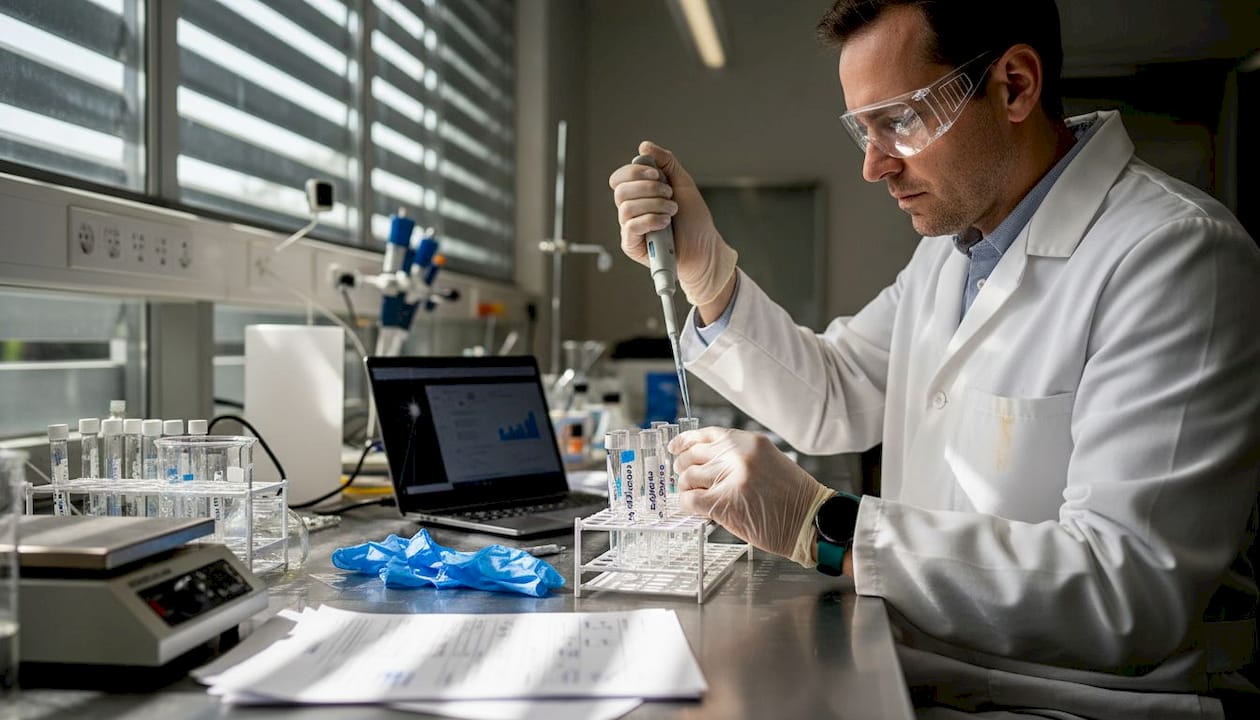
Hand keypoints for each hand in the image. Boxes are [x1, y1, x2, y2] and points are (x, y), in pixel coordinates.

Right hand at [608, 141, 737, 307]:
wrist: (705, 247)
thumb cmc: (694, 219)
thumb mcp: (683, 183)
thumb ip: (666, 163)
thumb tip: (644, 146)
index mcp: (639, 194)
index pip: (620, 178)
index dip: (634, 172)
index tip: (657, 175)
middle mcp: (631, 210)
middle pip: (620, 191)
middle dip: (649, 188)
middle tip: (670, 194)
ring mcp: (630, 228)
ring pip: (626, 208)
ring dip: (655, 205)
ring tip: (672, 211)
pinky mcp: (632, 245)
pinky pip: (631, 227)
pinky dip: (651, 220)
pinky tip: (665, 223)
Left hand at [670, 427, 833, 565]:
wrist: (811, 521)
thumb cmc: (794, 497)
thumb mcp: (769, 462)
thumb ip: (740, 457)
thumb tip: (708, 461)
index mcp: (749, 442)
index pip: (708, 434)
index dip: (687, 441)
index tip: (676, 447)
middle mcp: (737, 455)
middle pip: (693, 455)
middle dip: (683, 467)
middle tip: (683, 476)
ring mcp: (729, 478)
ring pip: (688, 477)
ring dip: (686, 487)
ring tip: (693, 494)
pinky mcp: (723, 502)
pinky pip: (689, 499)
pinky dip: (686, 504)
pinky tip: (694, 508)